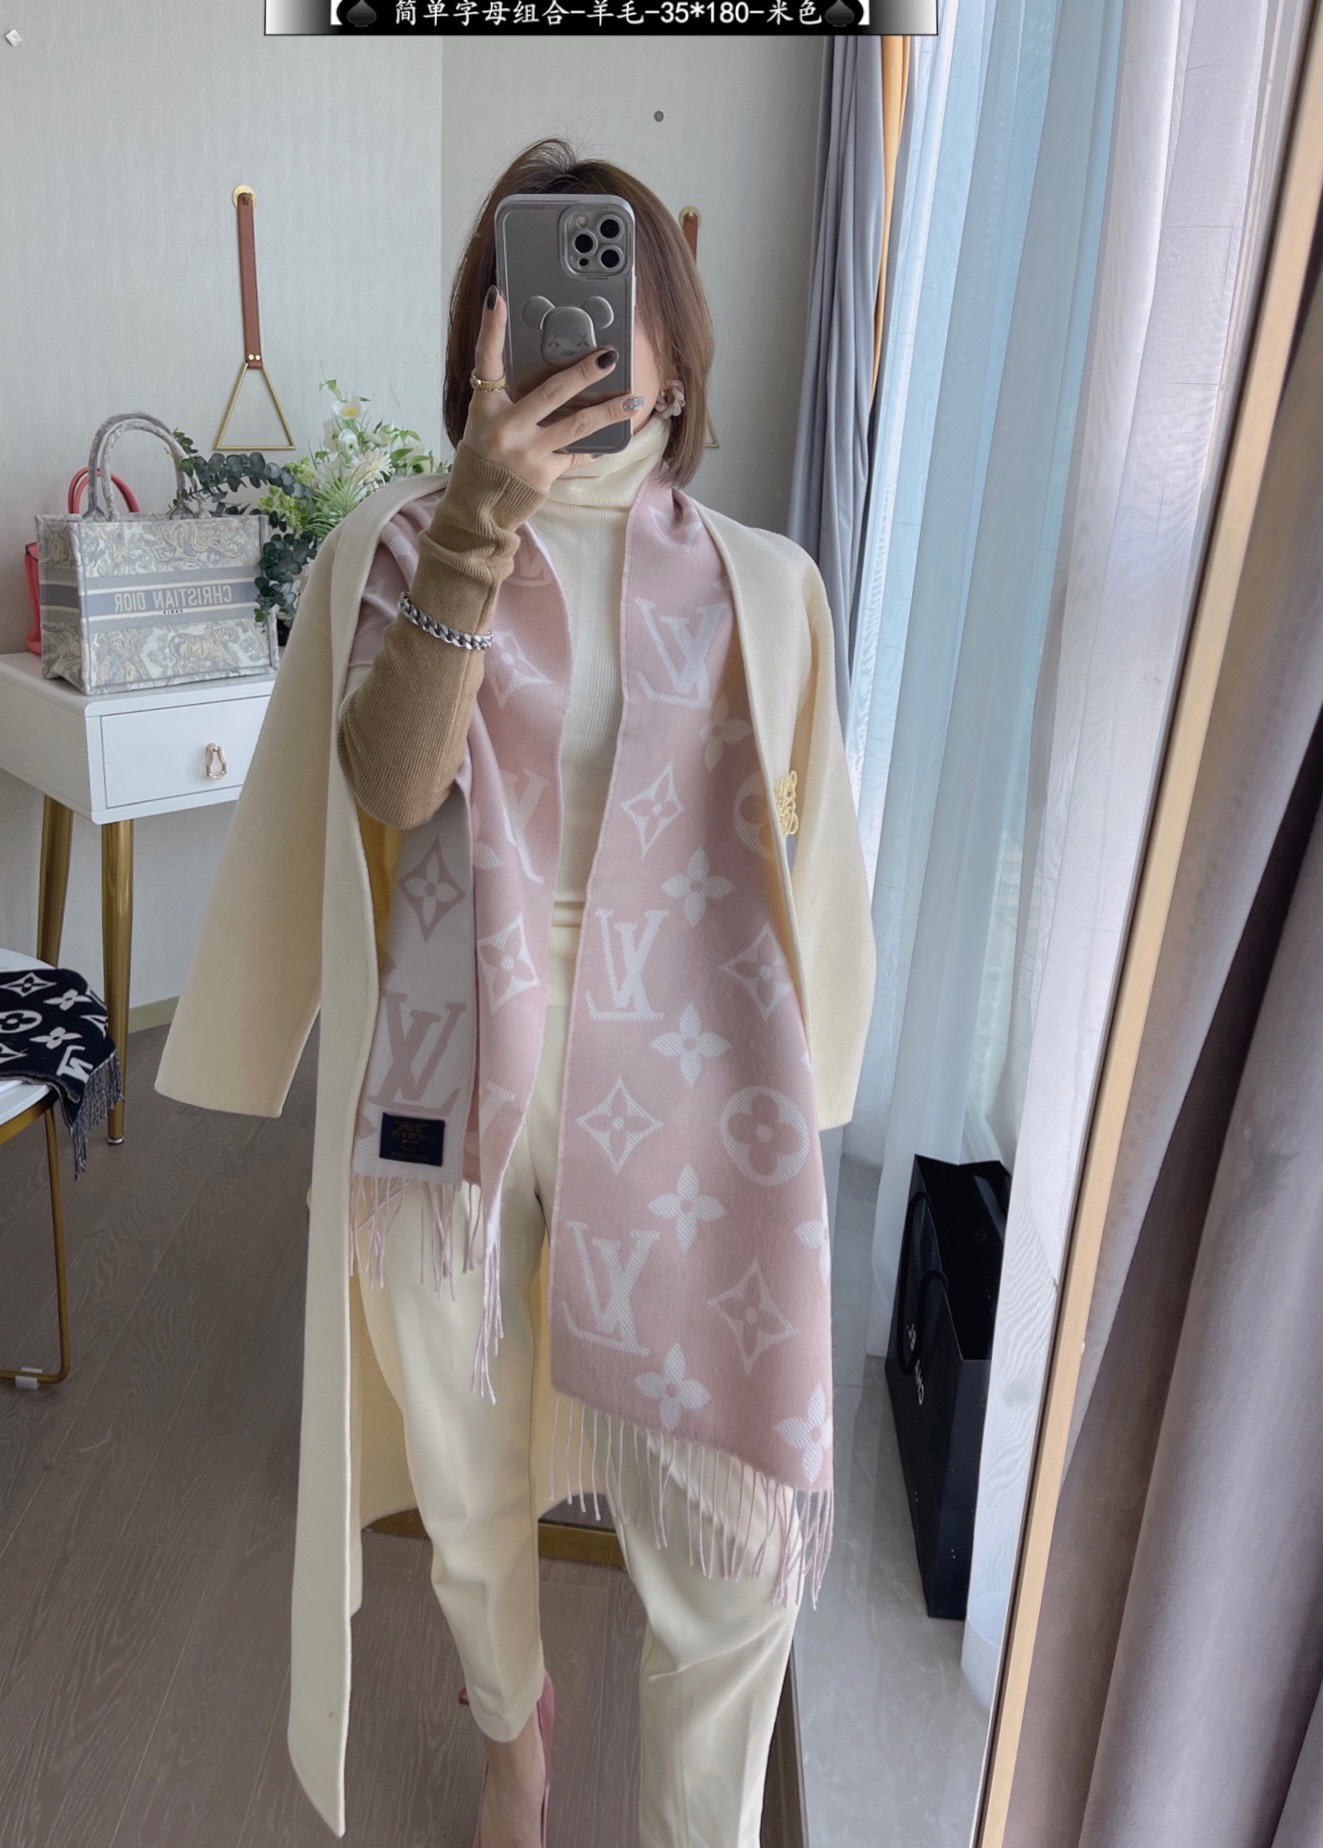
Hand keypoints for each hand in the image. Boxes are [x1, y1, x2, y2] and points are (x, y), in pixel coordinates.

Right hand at [461, 286, 641, 493]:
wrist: (479, 506)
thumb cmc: (484, 456)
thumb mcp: (486, 421)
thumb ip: (509, 399)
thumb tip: (550, 374)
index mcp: (486, 406)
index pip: (487, 360)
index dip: (492, 329)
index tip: (499, 299)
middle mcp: (507, 426)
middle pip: (552, 392)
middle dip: (584, 372)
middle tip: (609, 356)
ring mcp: (528, 451)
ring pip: (576, 426)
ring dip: (609, 411)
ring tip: (634, 400)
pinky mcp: (545, 473)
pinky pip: (577, 455)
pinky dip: (595, 448)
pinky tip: (615, 440)